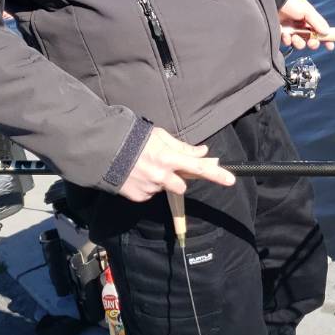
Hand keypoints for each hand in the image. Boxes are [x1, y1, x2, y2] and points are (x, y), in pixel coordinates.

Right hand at [117, 127, 234, 201]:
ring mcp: (150, 188)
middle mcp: (161, 176)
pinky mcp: (139, 197)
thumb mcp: (159, 136)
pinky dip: (146, 186)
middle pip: (182, 184)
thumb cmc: (133, 139)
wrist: (103, 152)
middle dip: (177, 178)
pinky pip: (150, 193)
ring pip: (164, 188)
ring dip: (160, 181)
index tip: (231, 180)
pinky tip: (136, 175)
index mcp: (168, 158)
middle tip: (165, 166)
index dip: (216, 173)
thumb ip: (182, 147)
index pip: (198, 167)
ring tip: (144, 167)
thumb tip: (203, 151)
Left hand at [278, 0, 334, 49]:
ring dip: (299, 43)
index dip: (326, 38)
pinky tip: (285, 34)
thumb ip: (317, 21)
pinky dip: (287, 40)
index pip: (320, 30)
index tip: (330, 46)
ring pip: (300, 43)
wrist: (272, 1)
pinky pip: (288, 43)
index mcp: (309, 19)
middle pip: (311, 40)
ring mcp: (291, 31)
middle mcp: (301, 25)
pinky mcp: (281, 35)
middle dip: (313, 43)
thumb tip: (327, 32)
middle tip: (312, 43)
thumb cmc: (290, 3)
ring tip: (294, 37)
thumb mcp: (306, 10)